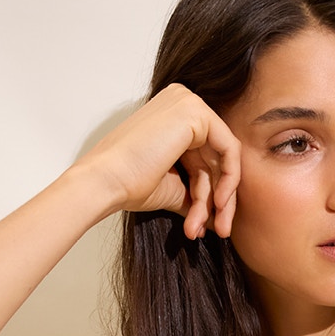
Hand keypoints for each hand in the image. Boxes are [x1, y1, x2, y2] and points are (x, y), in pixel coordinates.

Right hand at [75, 83, 240, 238]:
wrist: (105, 182)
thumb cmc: (127, 185)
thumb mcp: (171, 188)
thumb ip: (196, 193)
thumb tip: (215, 214)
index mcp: (173, 118)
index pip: (204, 158)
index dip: (209, 195)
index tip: (207, 226)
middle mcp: (182, 104)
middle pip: (215, 158)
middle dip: (218, 200)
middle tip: (218, 231)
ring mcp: (189, 104)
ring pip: (224, 158)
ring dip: (219, 198)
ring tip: (208, 228)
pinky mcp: (195, 112)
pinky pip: (229, 149)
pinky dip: (229, 179)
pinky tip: (217, 205)